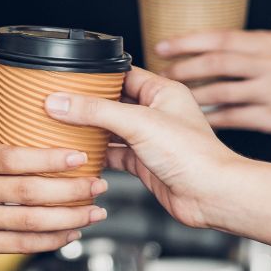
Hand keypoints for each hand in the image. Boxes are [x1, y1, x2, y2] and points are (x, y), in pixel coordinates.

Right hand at [0, 141, 108, 260]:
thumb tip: (42, 147)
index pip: (15, 157)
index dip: (51, 158)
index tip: (79, 157)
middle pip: (29, 190)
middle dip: (71, 189)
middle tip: (99, 185)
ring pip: (30, 221)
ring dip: (69, 218)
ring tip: (94, 212)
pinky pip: (20, 245)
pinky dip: (50, 241)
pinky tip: (69, 234)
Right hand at [42, 67, 243, 228]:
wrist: (210, 195)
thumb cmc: (193, 155)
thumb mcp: (138, 123)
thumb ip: (96, 111)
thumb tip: (61, 102)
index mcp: (162, 92)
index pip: (122, 74)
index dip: (96, 76)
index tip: (69, 78)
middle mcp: (157, 113)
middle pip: (113, 103)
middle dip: (88, 105)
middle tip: (59, 103)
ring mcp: (150, 139)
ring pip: (111, 130)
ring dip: (90, 130)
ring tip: (62, 127)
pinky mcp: (144, 164)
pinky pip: (114, 154)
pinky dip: (97, 155)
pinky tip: (80, 155)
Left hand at [155, 30, 270, 144]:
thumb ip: (246, 49)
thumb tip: (200, 49)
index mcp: (269, 43)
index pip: (220, 37)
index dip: (187, 41)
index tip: (162, 46)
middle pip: (217, 62)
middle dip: (184, 68)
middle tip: (161, 76)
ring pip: (222, 92)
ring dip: (193, 96)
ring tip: (173, 99)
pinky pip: (234, 118)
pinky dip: (211, 119)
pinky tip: (196, 120)